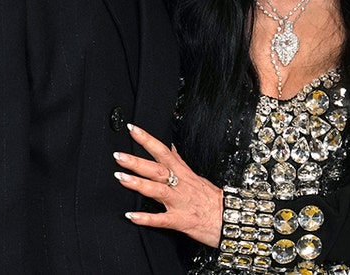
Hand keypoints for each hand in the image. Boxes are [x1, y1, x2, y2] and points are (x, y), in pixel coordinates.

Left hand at [114, 123, 222, 247]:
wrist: (231, 218)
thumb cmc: (212, 199)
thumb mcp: (196, 176)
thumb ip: (180, 162)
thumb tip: (170, 148)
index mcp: (183, 173)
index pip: (163, 151)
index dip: (147, 140)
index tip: (132, 129)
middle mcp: (180, 185)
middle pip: (157, 169)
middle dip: (137, 161)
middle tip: (118, 155)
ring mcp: (180, 202)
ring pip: (157, 190)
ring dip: (138, 184)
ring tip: (121, 178)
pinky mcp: (181, 220)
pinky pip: (162, 219)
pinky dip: (146, 218)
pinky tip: (132, 216)